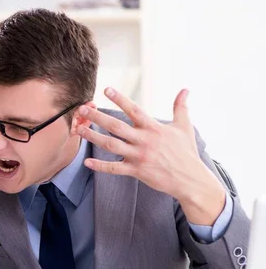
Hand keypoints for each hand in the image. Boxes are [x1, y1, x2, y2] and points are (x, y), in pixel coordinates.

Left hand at [74, 88, 225, 224]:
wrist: (191, 179)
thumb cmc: (186, 152)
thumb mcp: (184, 127)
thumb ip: (180, 107)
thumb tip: (185, 89)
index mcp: (154, 128)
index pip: (134, 110)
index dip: (120, 99)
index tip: (106, 89)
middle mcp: (144, 140)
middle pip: (116, 126)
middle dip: (97, 117)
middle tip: (82, 109)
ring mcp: (139, 156)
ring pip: (111, 145)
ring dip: (93, 137)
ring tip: (78, 130)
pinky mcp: (136, 171)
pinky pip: (114, 168)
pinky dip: (100, 166)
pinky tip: (87, 162)